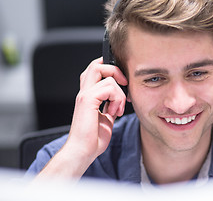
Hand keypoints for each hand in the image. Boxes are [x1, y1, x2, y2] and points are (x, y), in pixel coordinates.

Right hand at [36, 57, 127, 179]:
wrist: (82, 152)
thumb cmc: (92, 139)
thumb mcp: (105, 118)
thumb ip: (110, 106)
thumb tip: (119, 100)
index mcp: (88, 95)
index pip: (95, 70)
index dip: (110, 69)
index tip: (123, 82)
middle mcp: (84, 92)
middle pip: (97, 65)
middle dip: (116, 71)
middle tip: (124, 85)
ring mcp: (84, 95)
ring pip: (106, 75)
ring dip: (119, 93)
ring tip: (117, 109)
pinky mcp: (87, 100)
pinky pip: (109, 87)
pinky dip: (117, 99)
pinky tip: (114, 113)